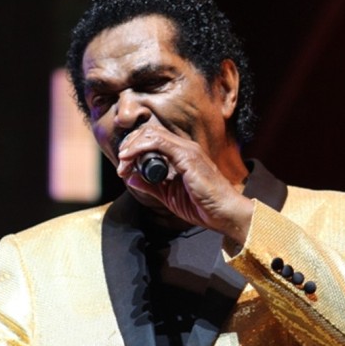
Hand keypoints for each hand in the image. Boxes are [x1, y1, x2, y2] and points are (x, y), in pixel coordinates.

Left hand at [116, 125, 253, 242]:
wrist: (223, 213)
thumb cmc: (202, 205)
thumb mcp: (169, 195)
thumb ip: (151, 185)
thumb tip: (132, 178)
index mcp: (182, 154)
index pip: (153, 139)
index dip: (134, 147)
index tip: (123, 165)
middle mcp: (185, 147)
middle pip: (150, 132)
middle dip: (130, 145)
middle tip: (121, 164)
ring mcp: (187, 150)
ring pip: (152, 135)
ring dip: (132, 147)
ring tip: (123, 164)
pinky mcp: (188, 157)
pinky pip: (159, 143)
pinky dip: (140, 148)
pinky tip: (129, 159)